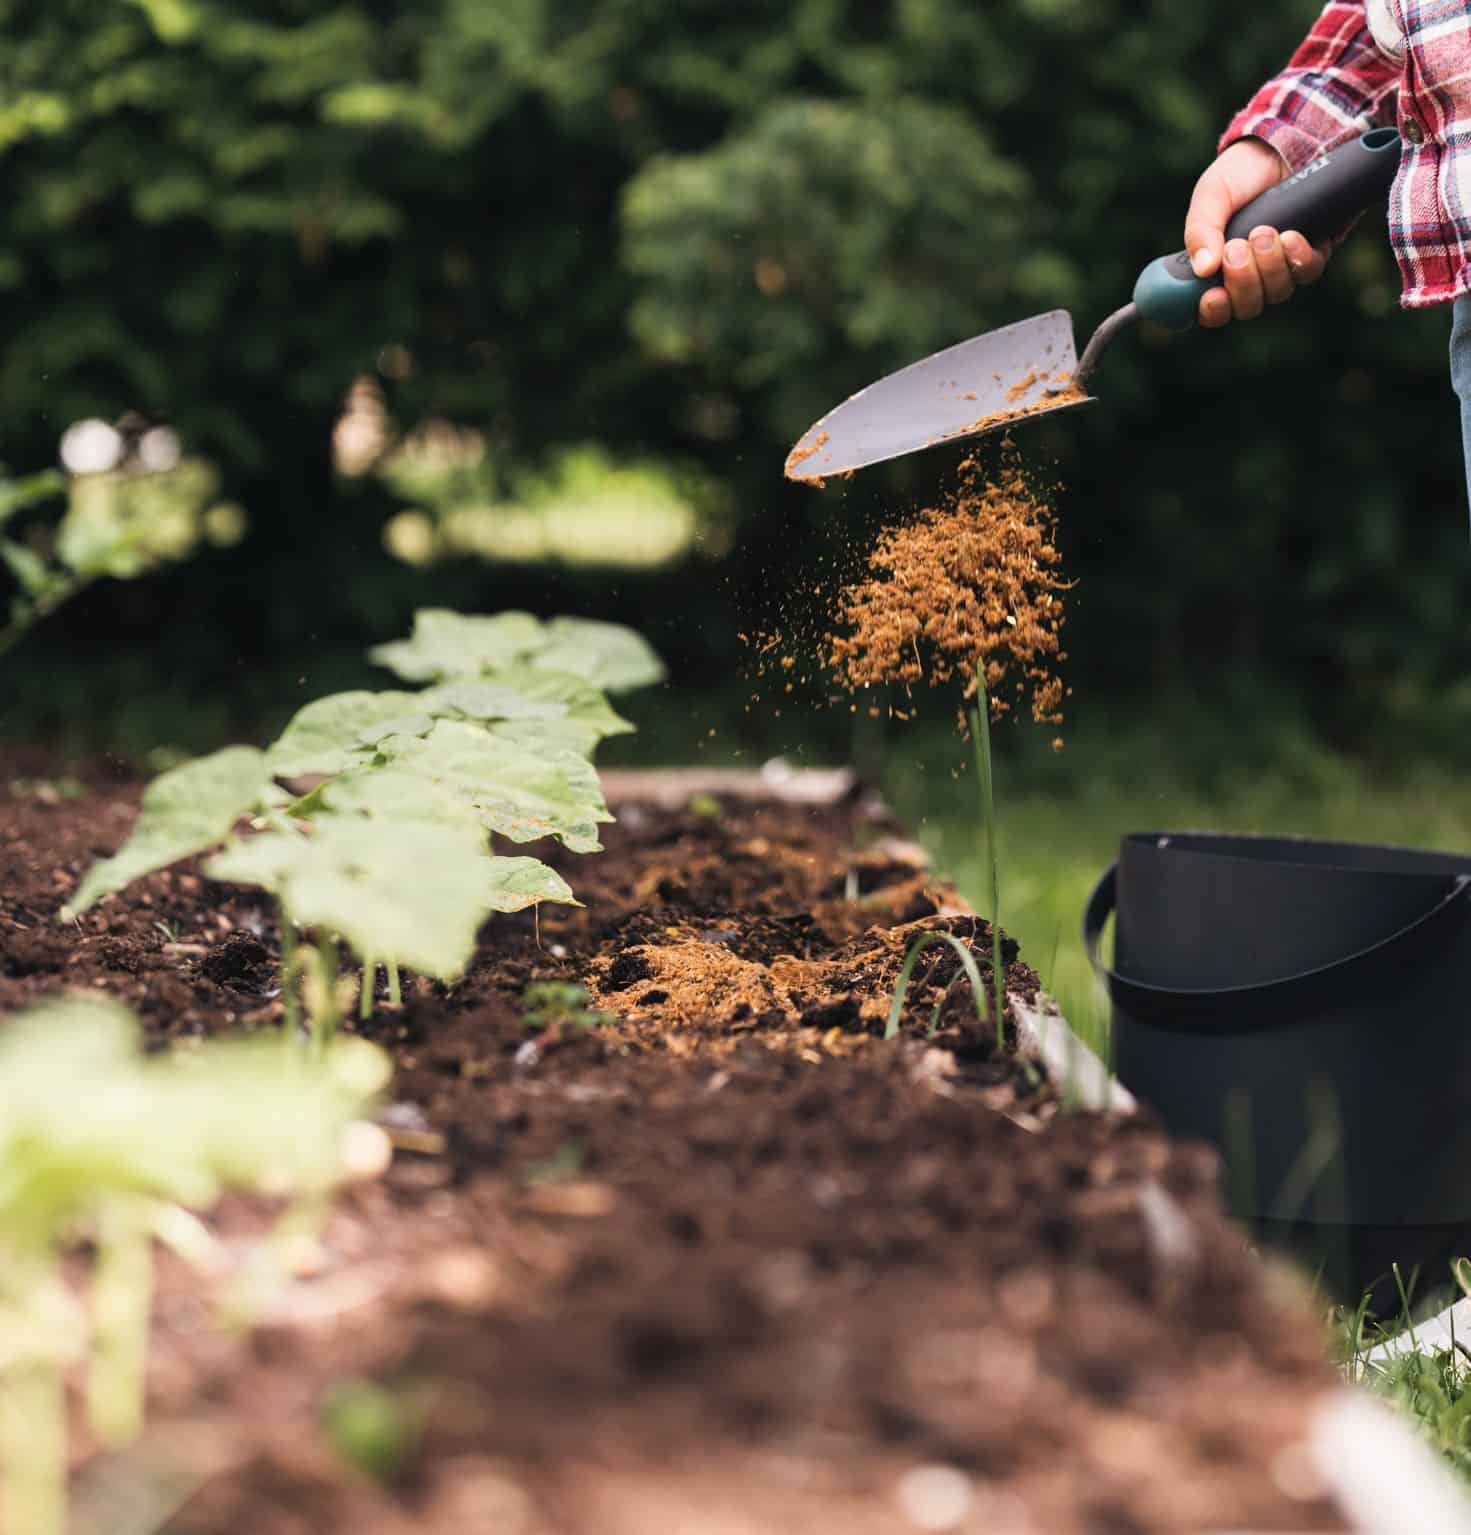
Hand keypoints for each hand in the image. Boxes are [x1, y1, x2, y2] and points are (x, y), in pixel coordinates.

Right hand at [1184, 138, 1331, 326]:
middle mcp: (1248, 278)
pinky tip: (1291, 235)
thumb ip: (1201, 230)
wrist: (1282, 147)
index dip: (1212, 311)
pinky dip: (1298, 257)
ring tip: (1265, 230)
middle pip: (1246, 307)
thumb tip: (1203, 269)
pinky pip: (1306, 272)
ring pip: (1276, 292)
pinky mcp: (1310, 256)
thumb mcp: (1211, 195)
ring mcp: (1280, 270)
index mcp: (1215, 271)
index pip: (1212, 310)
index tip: (1212, 297)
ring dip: (1269, 265)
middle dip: (1243, 281)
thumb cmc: (1240, 175)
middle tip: (1238, 248)